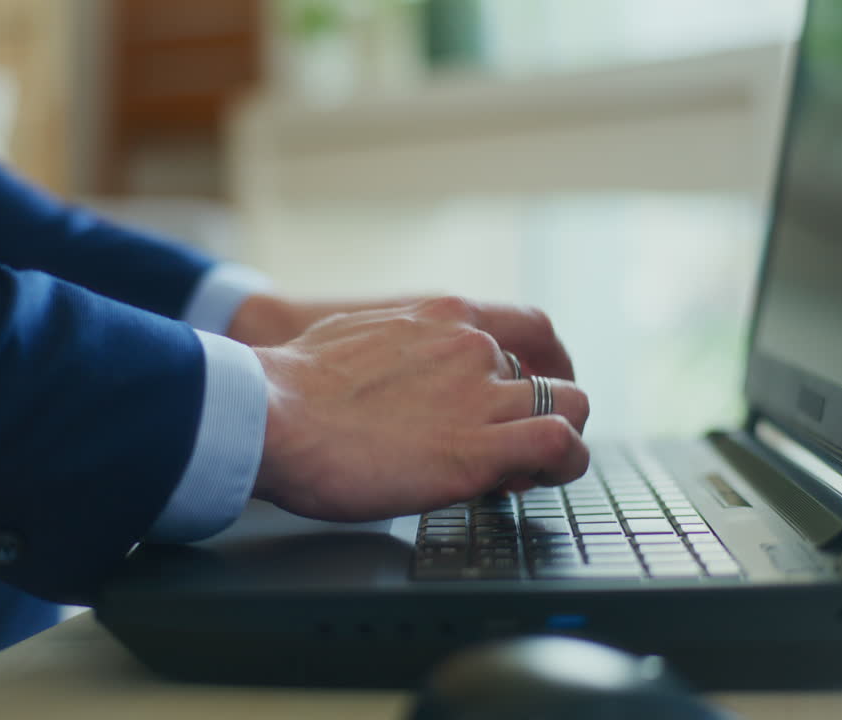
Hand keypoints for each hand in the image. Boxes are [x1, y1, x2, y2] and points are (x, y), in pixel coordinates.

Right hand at [251, 297, 588, 521]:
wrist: (270, 415)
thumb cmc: (293, 385)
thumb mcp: (355, 335)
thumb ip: (397, 347)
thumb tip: (396, 367)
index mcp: (443, 317)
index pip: (531, 326)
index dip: (546, 361)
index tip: (537, 389)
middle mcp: (472, 348)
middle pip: (551, 374)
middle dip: (539, 413)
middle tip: (513, 446)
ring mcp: (480, 396)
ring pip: (571, 405)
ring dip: (559, 440)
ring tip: (527, 470)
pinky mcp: (478, 449)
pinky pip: (560, 445)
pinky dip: (564, 463)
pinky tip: (537, 481)